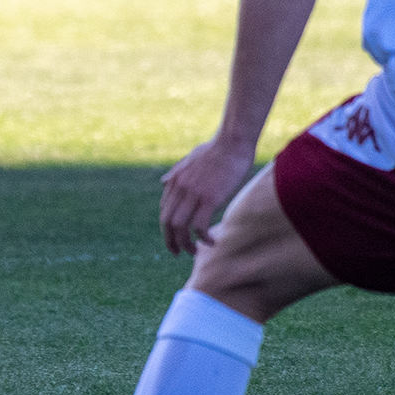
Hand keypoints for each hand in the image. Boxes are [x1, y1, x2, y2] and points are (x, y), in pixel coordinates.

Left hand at [160, 137, 257, 255]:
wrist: (232, 141)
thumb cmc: (215, 149)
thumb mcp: (189, 159)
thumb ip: (175, 173)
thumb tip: (162, 183)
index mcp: (175, 180)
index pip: (164, 211)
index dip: (168, 229)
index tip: (176, 238)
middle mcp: (180, 187)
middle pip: (167, 222)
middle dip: (170, 241)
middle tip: (178, 253)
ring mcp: (193, 193)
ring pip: (180, 227)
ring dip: (185, 244)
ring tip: (195, 251)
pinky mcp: (209, 198)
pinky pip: (199, 226)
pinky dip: (203, 238)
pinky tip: (212, 242)